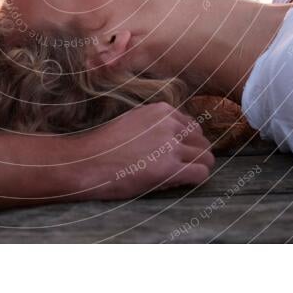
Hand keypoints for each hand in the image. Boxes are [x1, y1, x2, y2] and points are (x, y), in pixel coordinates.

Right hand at [76, 103, 213, 199]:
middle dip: (194, 154)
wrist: (85, 162)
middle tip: (178, 168)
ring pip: (206, 157)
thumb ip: (156, 124)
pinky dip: (194, 180)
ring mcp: (170, 146)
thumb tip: (176, 137)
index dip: (185, 142)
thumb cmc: (104, 145)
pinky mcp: (169, 168)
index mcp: (162, 110)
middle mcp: (170, 124)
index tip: (173, 153)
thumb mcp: (132, 121)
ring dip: (197, 167)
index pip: (192, 126)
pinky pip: (201, 173)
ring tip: (179, 176)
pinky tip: (178, 183)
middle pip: (202, 140)